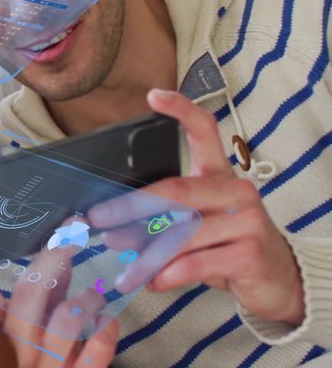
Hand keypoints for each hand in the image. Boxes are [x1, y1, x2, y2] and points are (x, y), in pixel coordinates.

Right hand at [0, 228, 118, 366]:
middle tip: (74, 231)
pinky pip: (96, 353)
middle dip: (53, 255)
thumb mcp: (27, 328)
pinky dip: (106, 331)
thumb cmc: (32, 362)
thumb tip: (58, 253)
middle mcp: (15, 349)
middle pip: (28, 293)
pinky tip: (108, 320)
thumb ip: (40, 295)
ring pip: (66, 320)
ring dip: (86, 298)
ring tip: (94, 295)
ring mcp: (46, 367)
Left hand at [98, 89, 304, 324]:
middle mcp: (236, 191)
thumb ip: (158, 223)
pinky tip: (154, 281)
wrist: (277, 280)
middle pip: (175, 190)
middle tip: (99, 219)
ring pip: (182, 233)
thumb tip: (113, 230)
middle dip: (130, 207)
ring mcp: (247, 220)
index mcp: (220, 175)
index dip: (181, 110)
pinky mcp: (250, 253)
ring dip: (146, 253)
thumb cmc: (227, 245)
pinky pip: (197, 262)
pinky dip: (169, 273)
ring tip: (124, 267)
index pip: (204, 131)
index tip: (154, 95)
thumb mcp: (193, 228)